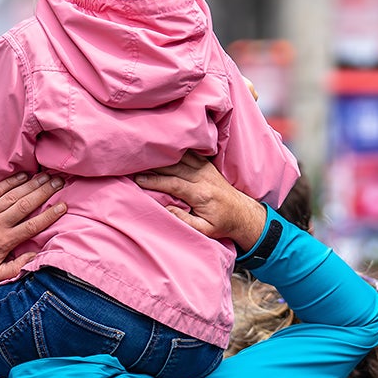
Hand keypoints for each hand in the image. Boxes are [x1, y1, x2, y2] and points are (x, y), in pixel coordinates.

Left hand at [0, 173, 66, 283]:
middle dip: (44, 192)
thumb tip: (35, 256)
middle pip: (26, 205)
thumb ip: (16, 268)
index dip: (49, 215)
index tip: (63, 206)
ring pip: (13, 195)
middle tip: (59, 182)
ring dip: (31, 184)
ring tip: (47, 176)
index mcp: (4, 241)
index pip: (32, 226)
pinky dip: (10, 182)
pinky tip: (24, 176)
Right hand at [135, 153, 265, 251]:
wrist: (242, 213)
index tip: (139, 180)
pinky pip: (190, 153)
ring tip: (145, 154)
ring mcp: (206, 169)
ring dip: (163, 156)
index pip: (174, 184)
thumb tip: (165, 208)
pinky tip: (165, 148)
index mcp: (201, 195)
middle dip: (154, 166)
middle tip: (135, 164)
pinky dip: (177, 150)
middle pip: (175, 167)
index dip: (155, 181)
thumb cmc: (222, 224)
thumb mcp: (204, 230)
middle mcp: (204, 178)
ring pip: (181, 158)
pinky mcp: (208, 166)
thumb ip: (184, 220)